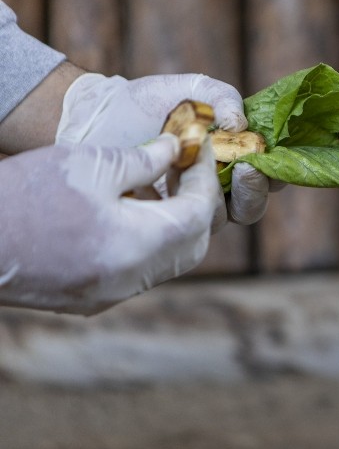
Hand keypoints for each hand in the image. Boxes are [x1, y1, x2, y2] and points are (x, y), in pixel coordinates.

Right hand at [0, 136, 216, 314]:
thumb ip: (144, 160)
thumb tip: (176, 151)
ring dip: (173, 224)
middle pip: (192, 245)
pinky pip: (139, 272)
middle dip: (197, 205)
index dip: (205, 179)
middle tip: (188, 168)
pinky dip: (148, 242)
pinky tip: (131, 211)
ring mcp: (109, 295)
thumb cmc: (22, 195)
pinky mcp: (88, 299)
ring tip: (160, 185)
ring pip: (168, 262)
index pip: (198, 214)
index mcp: (137, 246)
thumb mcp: (89, 163)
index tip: (200, 149)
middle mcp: (130, 280)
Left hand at [56, 72, 278, 224]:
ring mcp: (188, 207)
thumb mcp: (190, 91)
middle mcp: (217, 190)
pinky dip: (182, 203)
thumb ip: (222, 97)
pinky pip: (182, 224)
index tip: (264, 152)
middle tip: (246, 169)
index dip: (276, 169)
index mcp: (234, 160)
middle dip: (254, 190)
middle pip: (252, 206)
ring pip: (220, 219)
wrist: (95, 117)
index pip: (270, 175)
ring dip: (216, 196)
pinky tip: (169, 179)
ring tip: (196, 165)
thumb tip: (241, 122)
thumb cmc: (148, 103)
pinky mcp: (160, 220)